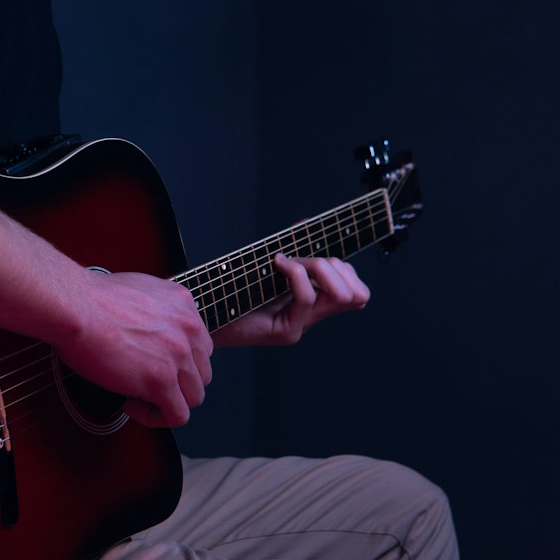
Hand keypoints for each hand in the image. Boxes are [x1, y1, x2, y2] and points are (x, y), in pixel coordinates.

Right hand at [57, 270, 212, 428]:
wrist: (75, 306)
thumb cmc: (90, 299)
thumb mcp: (139, 292)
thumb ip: (157, 312)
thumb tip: (151, 333)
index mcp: (183, 304)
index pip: (201, 346)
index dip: (179, 363)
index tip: (154, 365)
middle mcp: (188, 328)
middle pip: (202, 373)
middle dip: (177, 383)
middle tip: (146, 383)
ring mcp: (178, 355)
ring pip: (194, 397)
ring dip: (168, 402)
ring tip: (137, 396)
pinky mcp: (161, 379)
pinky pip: (177, 415)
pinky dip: (156, 418)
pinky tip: (130, 404)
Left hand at [215, 254, 369, 347]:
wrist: (200, 314)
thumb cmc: (229, 286)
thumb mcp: (266, 266)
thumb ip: (290, 253)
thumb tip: (307, 227)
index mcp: (311, 304)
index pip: (357, 293)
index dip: (345, 270)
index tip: (312, 257)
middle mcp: (311, 317)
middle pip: (359, 295)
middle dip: (335, 267)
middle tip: (300, 261)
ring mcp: (300, 326)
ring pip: (342, 296)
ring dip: (319, 268)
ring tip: (288, 263)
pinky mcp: (284, 332)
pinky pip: (307, 297)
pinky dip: (296, 273)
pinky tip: (277, 263)